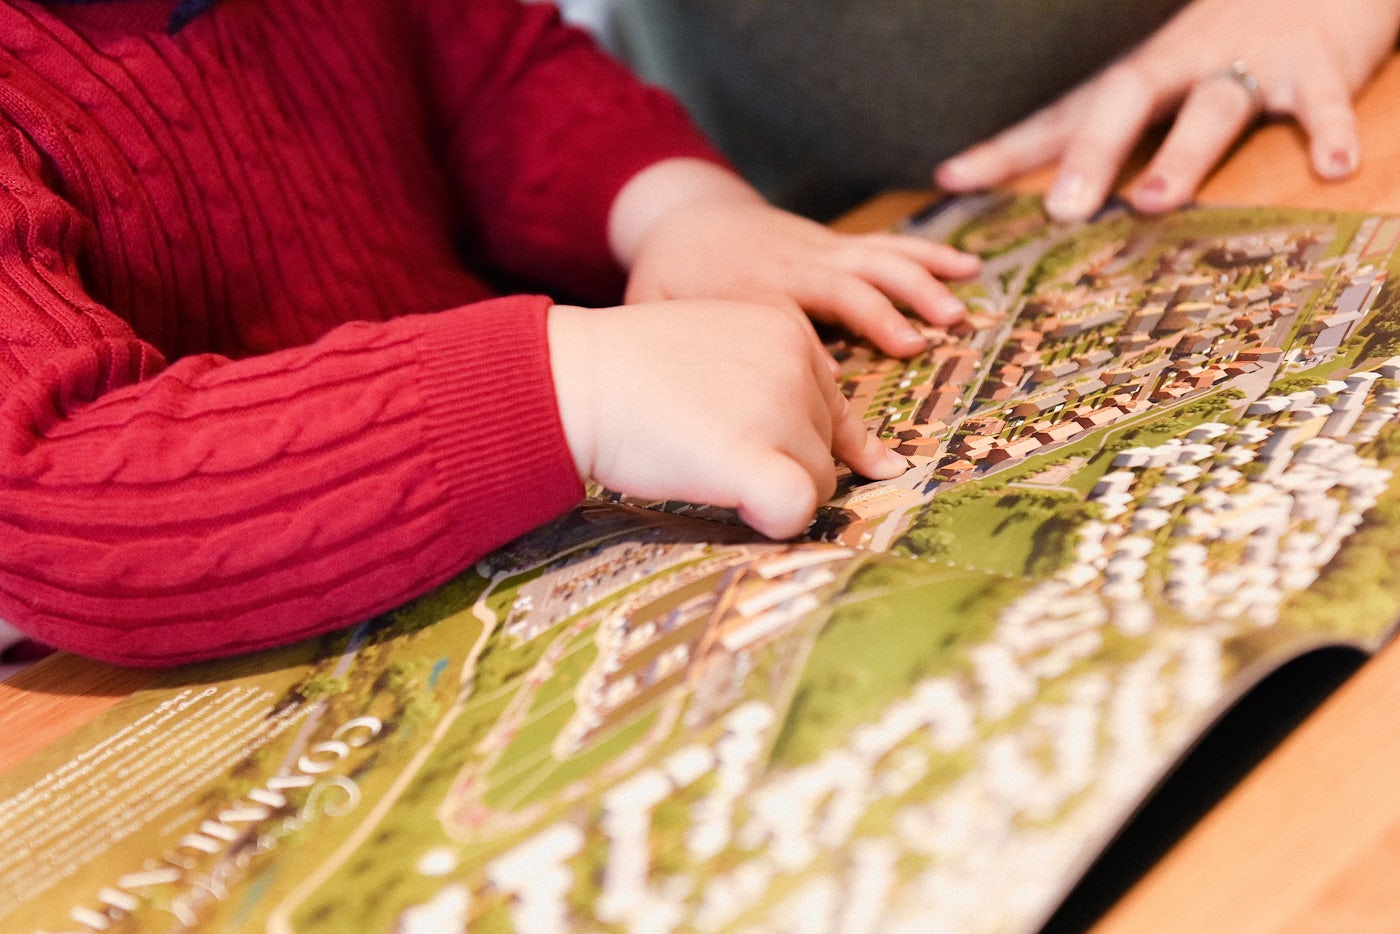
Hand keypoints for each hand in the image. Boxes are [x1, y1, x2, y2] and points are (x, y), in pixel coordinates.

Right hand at [547, 300, 906, 538]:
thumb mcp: (715, 347)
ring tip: (707, 467)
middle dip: (782, 462)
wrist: (573, 377)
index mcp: (789, 330)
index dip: (799, 436)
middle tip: (710, 448)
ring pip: (818, 482)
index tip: (762, 445)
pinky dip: (777, 520)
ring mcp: (778, 409)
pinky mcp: (754, 455)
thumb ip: (773, 378)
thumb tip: (863, 450)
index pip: (832, 403)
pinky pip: (797, 507)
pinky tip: (741, 506)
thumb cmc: (629, 371)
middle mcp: (796, 364)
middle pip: (826, 446)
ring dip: (773, 491)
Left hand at [610, 159, 980, 356]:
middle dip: (889, 308)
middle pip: (850, 280)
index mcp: (755, 284)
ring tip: (960, 307)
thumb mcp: (656, 304)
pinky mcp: (833, 244)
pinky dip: (927, 255)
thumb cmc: (668, 273)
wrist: (681, 213)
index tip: (872, 360)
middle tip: (927, 338)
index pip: (797, 309)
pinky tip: (967, 266)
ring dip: (922, 280)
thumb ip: (676, 338)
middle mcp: (795, 263)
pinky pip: (886, 246)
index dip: (836, 333)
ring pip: (878, 257)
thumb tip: (690, 388)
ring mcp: (819, 249)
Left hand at [935, 0, 1399, 221]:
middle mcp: (1180, 68)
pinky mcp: (1315, 69)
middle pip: (1124, 101)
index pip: (1057, 115)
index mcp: (1133, 80)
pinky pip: (1320, 103)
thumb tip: (1033, 195)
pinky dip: (1327, 132)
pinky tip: (1332, 170)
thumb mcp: (1147, 83)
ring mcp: (1246, 66)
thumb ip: (1093, 132)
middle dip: (1090, 154)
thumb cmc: (1214, 48)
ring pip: (1211, 108)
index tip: (951, 180)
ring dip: (1182, 155)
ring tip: (1154, 203)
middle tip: (1062, 211)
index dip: (1004, 149)